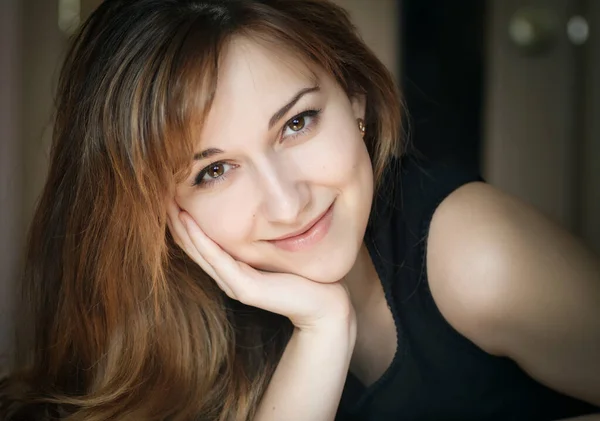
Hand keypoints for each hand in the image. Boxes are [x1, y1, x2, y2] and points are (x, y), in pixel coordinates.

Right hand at [166, 200, 354, 330]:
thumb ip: (260, 239)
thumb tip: (255, 213)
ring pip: (199, 251)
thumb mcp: (275, 251)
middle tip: (159, 194)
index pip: (200, 242)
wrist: (323, 304)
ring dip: (181, 227)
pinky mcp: (245, 288)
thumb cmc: (303, 276)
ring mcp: (234, 284)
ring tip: (167, 203)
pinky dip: (201, 240)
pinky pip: (218, 259)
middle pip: (193, 245)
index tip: (171, 194)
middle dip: (176, 220)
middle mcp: (228, 277)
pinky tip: (189, 221)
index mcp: (232, 269)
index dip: (183, 220)